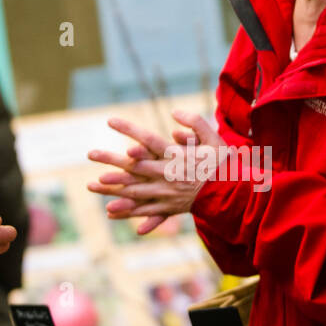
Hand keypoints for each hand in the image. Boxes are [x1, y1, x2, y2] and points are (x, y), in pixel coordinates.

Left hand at [86, 110, 222, 234]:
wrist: (235, 196)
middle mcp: (168, 175)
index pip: (148, 139)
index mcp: (176, 157)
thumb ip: (195, 123)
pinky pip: (144, 211)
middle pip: (134, 167)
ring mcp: (167, 194)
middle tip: (90, 153)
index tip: (110, 120)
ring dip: (112, 188)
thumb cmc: (224, 166)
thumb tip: (173, 113)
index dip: (129, 129)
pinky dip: (128, 212)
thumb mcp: (214, 139)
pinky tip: (110, 212)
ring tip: (92, 185)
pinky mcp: (170, 207)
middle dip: (111, 160)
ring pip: (134, 191)